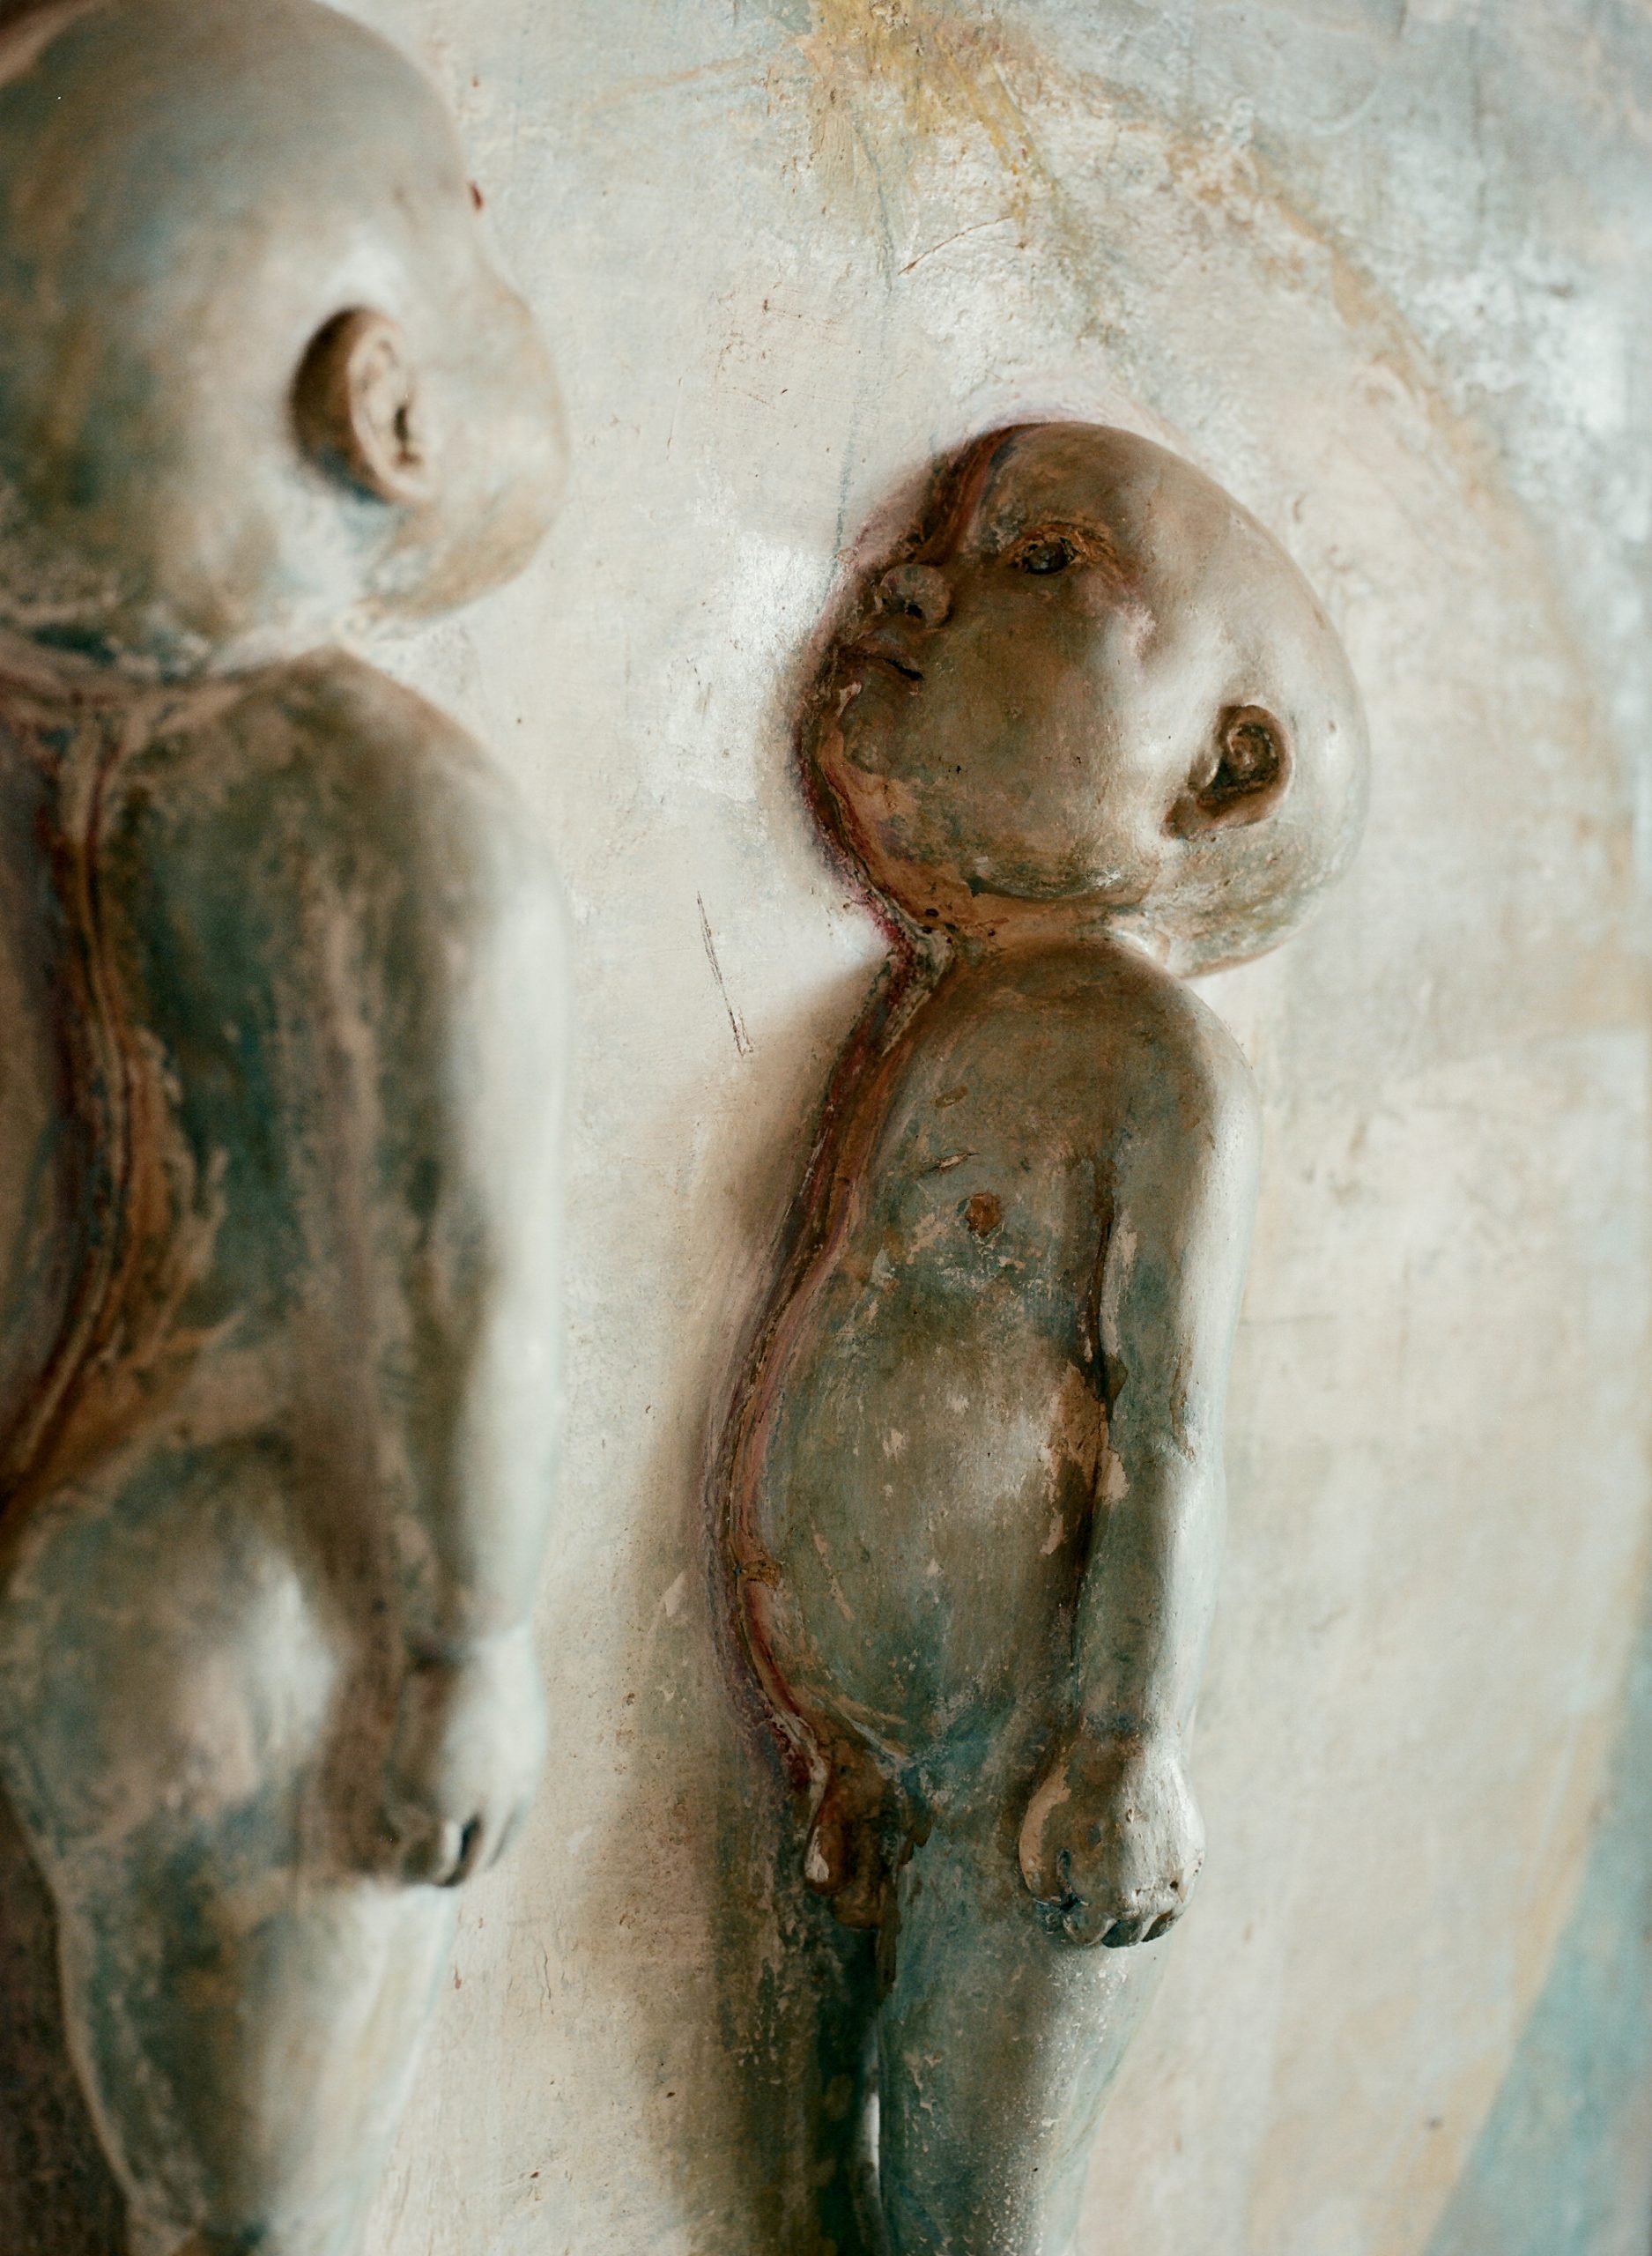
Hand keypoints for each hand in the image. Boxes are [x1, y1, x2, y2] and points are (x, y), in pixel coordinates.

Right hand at [380, 1625, 546, 1887]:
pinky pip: (405, 1824)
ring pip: (437, 1865)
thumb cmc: (487, 1665)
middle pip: (473, 1864)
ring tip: (402, 1864)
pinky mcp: (420, 1798)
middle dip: (446, 1871)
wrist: (468, 1644)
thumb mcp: (505, 1718)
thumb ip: (495, 1757)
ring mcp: (460, 1806)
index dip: (477, 1853)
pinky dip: (400, 1820)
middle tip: (416, 1867)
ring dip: (420, 1870)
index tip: (453, 1851)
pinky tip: (397, 1790)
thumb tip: (475, 1782)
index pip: (503, 1843)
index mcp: (523, 1786)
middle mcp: (498, 1806)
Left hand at [1018, 1728, 1203, 1946]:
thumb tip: (1054, 1905)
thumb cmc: (1079, 1790)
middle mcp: (1149, 1902)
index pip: (1085, 1935)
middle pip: (1123, 1936)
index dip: (1069, 1924)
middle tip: (1087, 1909)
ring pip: (1156, 1925)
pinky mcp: (1194, 1857)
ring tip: (1117, 1907)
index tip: (1062, 1909)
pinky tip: (1148, 1893)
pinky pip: (1179, 1900)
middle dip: (1101, 1928)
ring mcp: (1178, 1880)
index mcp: (1109, 1901)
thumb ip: (1041, 1884)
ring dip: (1134, 1924)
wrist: (1131, 1745)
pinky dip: (1163, 1907)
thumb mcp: (1039, 1837)